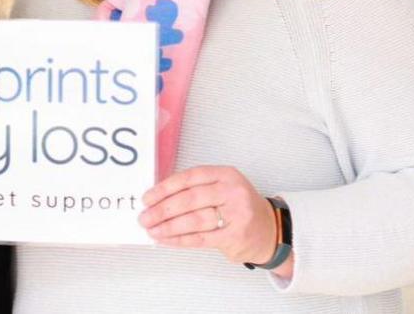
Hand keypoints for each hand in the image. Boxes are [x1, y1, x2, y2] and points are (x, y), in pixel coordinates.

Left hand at [139, 165, 277, 264]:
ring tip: (152, 230)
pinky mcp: (235, 236)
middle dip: (162, 209)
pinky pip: (200, 238)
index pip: (189, 177)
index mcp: (225, 174)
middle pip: (190, 199)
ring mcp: (236, 214)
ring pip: (194, 220)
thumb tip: (158, 197)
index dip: (165, 188)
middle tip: (145, 217)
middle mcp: (232, 191)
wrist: (269, 229)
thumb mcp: (222, 187)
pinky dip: (179, 240)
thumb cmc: (238, 207)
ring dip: (168, 226)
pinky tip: (166, 240)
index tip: (147, 198)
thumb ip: (196, 188)